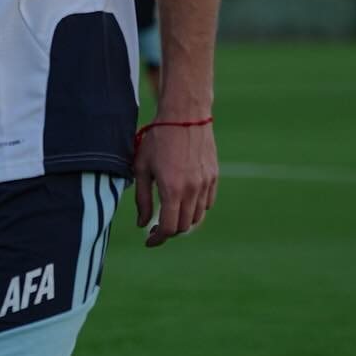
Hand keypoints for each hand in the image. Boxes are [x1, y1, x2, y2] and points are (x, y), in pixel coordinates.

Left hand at [134, 121, 217, 248]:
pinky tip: (183, 201)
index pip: (169, 228)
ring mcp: (206, 184)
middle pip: (184, 226)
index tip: (149, 241)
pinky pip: (207, 203)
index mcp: (172, 190)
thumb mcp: (142, 168)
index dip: (157, 239)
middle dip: (169, 231)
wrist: (184, 115)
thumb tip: (142, 223)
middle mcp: (192, 190)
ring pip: (197, 217)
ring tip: (169, 214)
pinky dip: (196, 209)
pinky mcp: (214, 177)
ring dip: (183, 221)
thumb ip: (142, 199)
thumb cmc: (157, 139)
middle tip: (156, 227)